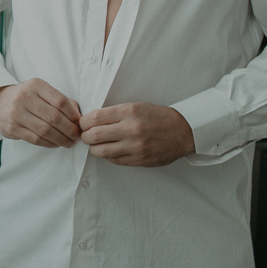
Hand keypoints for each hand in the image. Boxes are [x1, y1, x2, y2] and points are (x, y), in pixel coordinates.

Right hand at [0, 79, 81, 147]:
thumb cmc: (25, 97)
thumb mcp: (40, 91)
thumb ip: (60, 100)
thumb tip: (78, 116)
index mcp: (35, 85)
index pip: (60, 101)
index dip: (73, 115)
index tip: (80, 123)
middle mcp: (24, 97)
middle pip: (54, 117)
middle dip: (70, 130)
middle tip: (77, 136)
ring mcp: (16, 113)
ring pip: (45, 131)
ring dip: (61, 139)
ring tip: (69, 142)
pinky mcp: (11, 128)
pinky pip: (35, 139)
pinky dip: (49, 143)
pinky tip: (56, 143)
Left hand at [79, 102, 195, 166]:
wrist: (183, 131)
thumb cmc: (157, 117)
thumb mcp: (136, 106)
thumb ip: (114, 114)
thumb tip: (90, 122)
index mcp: (129, 112)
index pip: (94, 118)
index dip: (83, 122)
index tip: (83, 124)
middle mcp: (131, 129)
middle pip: (94, 135)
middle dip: (85, 136)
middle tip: (86, 135)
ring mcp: (135, 146)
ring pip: (101, 151)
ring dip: (94, 148)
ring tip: (96, 145)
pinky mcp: (139, 160)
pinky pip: (114, 160)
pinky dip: (107, 156)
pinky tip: (110, 150)